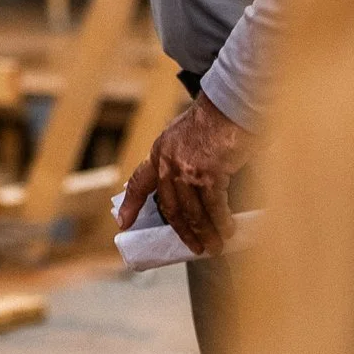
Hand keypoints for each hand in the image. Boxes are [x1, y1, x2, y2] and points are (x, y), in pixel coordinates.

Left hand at [117, 96, 252, 255]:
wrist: (230, 106)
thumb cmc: (213, 119)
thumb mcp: (182, 136)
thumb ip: (178, 158)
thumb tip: (186, 185)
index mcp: (159, 152)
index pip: (139, 182)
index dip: (131, 205)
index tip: (123, 223)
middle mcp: (168, 163)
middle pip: (171, 208)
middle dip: (183, 232)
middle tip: (194, 247)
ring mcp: (187, 170)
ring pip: (194, 213)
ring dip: (206, 233)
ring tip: (215, 246)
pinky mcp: (209, 174)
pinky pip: (214, 207)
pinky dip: (222, 222)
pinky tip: (228, 229)